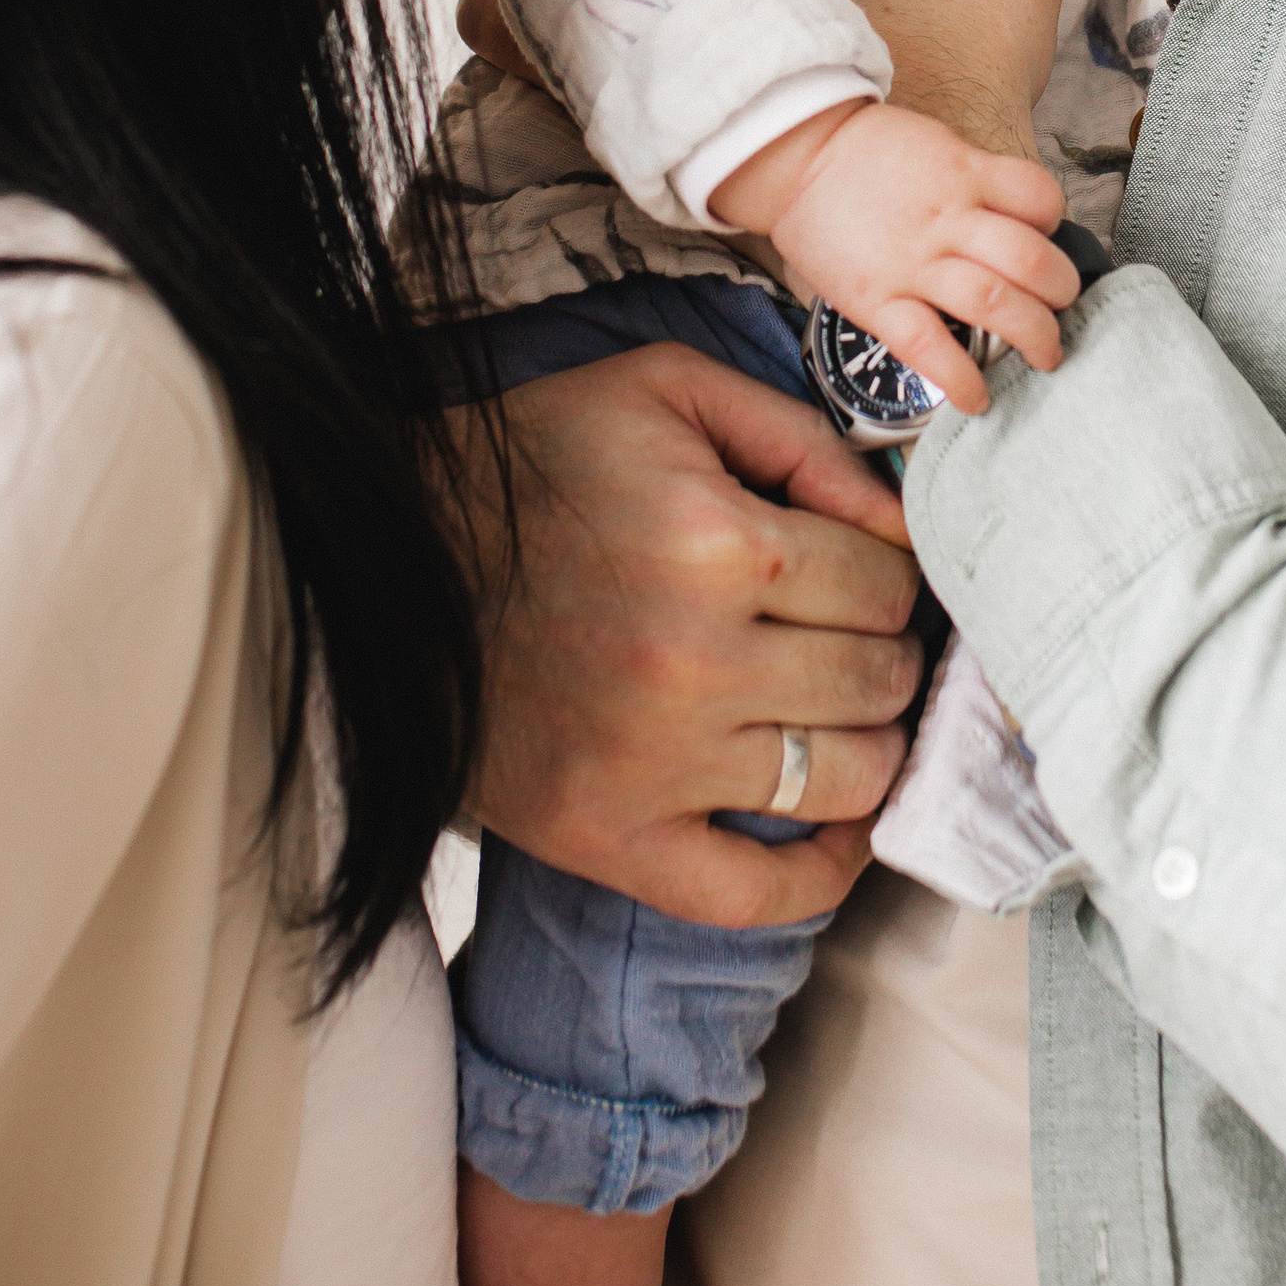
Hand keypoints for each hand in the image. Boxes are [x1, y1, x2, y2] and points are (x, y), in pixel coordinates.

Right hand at [465, 347, 922, 928]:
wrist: (389, 558)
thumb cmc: (533, 465)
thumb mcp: (666, 390)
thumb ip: (801, 435)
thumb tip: (897, 514)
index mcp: (720, 545)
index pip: (886, 585)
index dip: (888, 574)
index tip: (859, 574)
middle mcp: (697, 664)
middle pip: (878, 681)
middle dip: (881, 652)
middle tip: (848, 637)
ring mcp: (654, 766)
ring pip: (847, 781)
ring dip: (866, 744)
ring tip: (837, 712)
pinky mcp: (607, 837)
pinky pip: (757, 895)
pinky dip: (820, 875)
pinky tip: (835, 830)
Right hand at [712, 97, 1073, 413]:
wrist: (792, 157)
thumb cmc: (863, 151)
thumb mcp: (933, 143)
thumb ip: (974, 177)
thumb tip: (1011, 214)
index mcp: (964, 173)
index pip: (1039, 198)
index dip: (1055, 222)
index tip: (1048, 238)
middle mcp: (948, 218)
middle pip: (1030, 259)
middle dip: (1061, 289)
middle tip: (1061, 305)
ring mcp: (912, 262)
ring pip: (994, 302)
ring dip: (1033, 334)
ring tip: (1045, 353)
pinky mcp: (876, 300)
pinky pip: (929, 346)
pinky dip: (961, 377)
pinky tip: (977, 398)